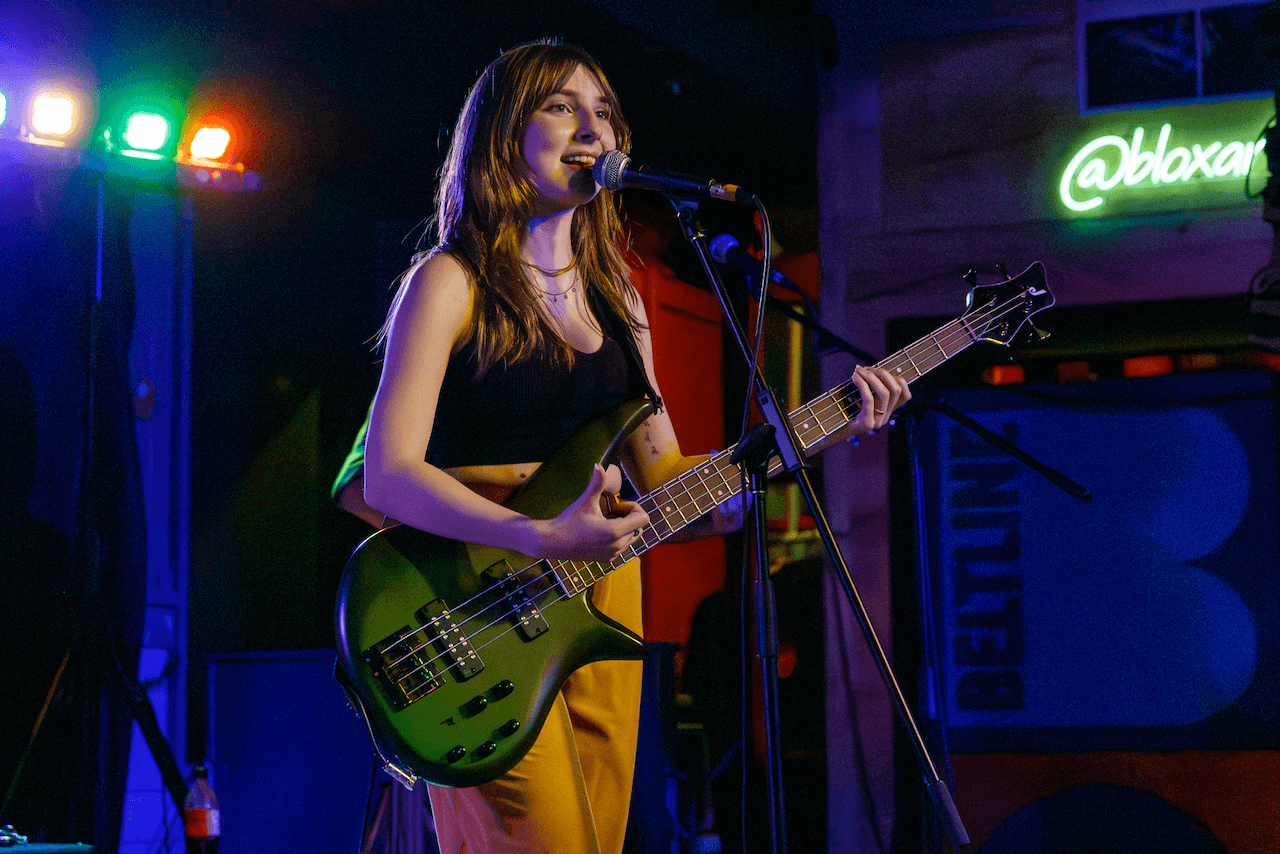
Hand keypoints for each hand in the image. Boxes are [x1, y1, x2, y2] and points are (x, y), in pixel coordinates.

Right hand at [533, 464, 648, 561]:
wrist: (553, 542)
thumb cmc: (569, 521)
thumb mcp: (585, 502)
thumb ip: (596, 483)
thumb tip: (599, 465)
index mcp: (615, 531)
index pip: (643, 519)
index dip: (634, 508)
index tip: (618, 505)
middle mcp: (617, 545)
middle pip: (638, 528)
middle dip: (629, 518)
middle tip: (611, 512)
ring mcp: (613, 554)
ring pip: (632, 537)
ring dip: (624, 528)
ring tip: (605, 521)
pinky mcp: (608, 559)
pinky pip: (623, 546)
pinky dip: (618, 538)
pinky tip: (601, 532)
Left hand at [850, 364, 910, 433]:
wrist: (832, 431)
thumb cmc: (844, 410)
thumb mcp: (860, 397)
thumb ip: (869, 387)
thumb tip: (869, 368)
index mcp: (887, 411)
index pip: (905, 394)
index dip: (896, 378)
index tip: (877, 370)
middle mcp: (885, 417)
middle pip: (896, 390)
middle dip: (882, 373)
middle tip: (866, 368)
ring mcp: (877, 422)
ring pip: (884, 393)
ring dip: (871, 377)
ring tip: (858, 371)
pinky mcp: (866, 424)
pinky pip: (869, 399)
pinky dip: (862, 384)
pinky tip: (854, 377)